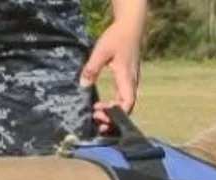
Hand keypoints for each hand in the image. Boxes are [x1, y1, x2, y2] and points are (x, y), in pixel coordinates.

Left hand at [80, 19, 142, 133]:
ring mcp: (130, 81)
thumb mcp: (101, 52)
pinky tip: (101, 105)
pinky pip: (122, 97)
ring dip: (112, 112)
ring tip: (96, 113)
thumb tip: (83, 84)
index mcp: (127, 78)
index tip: (98, 110)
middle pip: (126, 108)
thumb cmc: (117, 38)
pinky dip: (113, 105)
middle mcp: (131, 82)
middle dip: (112, 117)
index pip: (127, 104)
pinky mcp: (127, 79)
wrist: (130, 27)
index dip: (114, 113)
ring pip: (124, 104)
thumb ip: (92, 68)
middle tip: (95, 117)